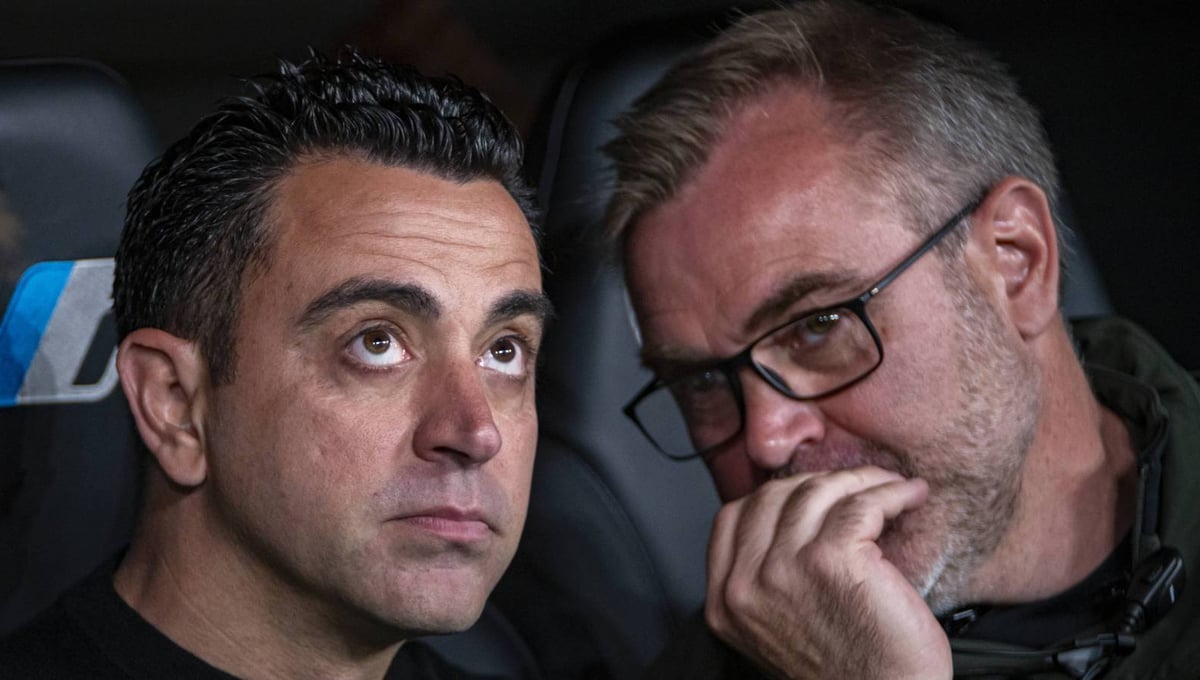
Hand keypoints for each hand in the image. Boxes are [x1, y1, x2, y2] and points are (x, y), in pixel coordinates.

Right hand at [705, 466, 951, 679]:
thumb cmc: (849, 675)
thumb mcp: (779, 629)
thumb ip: (767, 581)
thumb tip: (788, 521)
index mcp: (725, 604)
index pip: (731, 519)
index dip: (773, 497)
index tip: (810, 495)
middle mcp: (745, 586)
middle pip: (771, 497)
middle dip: (817, 482)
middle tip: (855, 485)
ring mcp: (784, 570)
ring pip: (815, 492)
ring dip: (859, 480)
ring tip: (888, 486)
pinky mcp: (831, 560)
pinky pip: (859, 504)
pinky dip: (890, 493)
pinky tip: (908, 496)